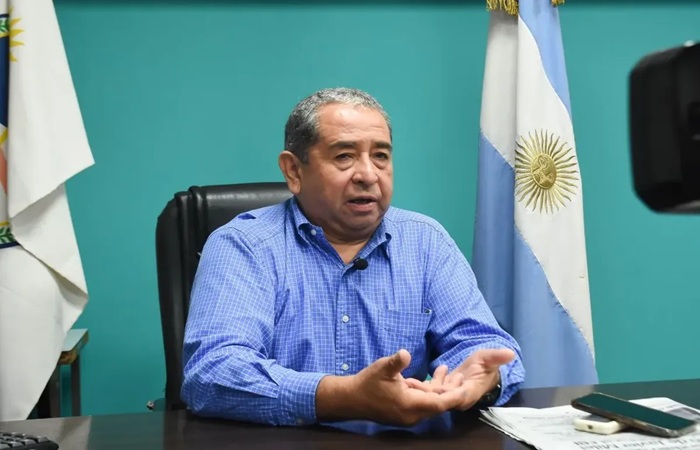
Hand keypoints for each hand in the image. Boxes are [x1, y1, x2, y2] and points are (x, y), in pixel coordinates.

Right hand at [317, 349, 470, 426]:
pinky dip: (427, 393)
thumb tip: (404, 354)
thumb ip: (396, 362)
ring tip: (445, 371)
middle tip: (459, 376)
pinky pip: (422, 404)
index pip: (440, 404)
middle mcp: (412, 415)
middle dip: (449, 391)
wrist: (351, 399)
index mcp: (410, 405)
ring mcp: (408, 416)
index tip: (466, 387)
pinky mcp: (404, 414)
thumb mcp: (383, 368)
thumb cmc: (368, 383)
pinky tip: (427, 380)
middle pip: (438, 405)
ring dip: (438, 390)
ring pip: (430, 404)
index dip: (454, 396)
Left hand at [406, 349, 513, 410]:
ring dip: (421, 389)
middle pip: (440, 399)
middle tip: (411, 384)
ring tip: (408, 381)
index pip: (457, 396)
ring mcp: (449, 396)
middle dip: (426, 393)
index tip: (433, 388)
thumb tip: (510, 353)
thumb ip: (497, 357)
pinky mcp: (442, 392)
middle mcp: (458, 399)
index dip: (445, 393)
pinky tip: (410, 378)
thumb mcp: (489, 358)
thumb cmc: (485, 365)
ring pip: (433, 396)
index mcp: (469, 393)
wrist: (480, 369)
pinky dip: (421, 385)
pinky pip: (429, 391)